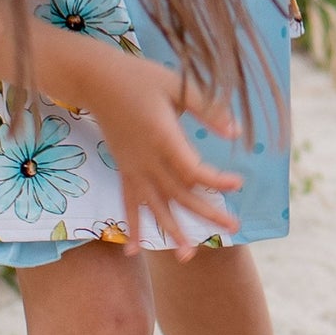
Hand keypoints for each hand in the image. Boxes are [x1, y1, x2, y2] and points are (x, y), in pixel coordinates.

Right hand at [82, 49, 242, 259]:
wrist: (97, 80)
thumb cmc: (140, 77)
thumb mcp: (177, 85)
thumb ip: (207, 108)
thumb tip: (236, 131)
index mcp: (162, 138)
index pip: (192, 171)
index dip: (216, 181)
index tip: (238, 183)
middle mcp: (147, 159)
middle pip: (179, 194)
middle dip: (207, 214)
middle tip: (234, 228)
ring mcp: (133, 167)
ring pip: (155, 206)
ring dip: (172, 231)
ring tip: (189, 257)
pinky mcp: (124, 169)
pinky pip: (128, 204)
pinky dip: (133, 227)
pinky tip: (133, 252)